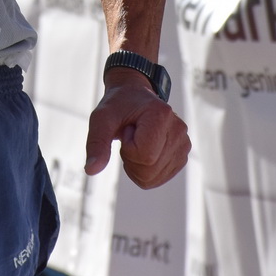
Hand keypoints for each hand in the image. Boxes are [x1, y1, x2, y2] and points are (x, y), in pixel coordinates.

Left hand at [84, 74, 189, 188]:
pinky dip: (145, 171)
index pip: (144, 155)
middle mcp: (178, 129)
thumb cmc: (118, 106)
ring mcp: (184, 143)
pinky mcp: (182, 155)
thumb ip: (96, 143)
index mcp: (161, 115)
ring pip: (153, 178)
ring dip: (137, 166)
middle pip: (149, 170)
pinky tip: (144, 151)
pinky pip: (158, 179)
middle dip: (131, 160)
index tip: (126, 130)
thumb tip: (91, 170)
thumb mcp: (101, 119)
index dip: (128, 149)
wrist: (134, 97)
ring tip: (137, 142)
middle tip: (130, 137)